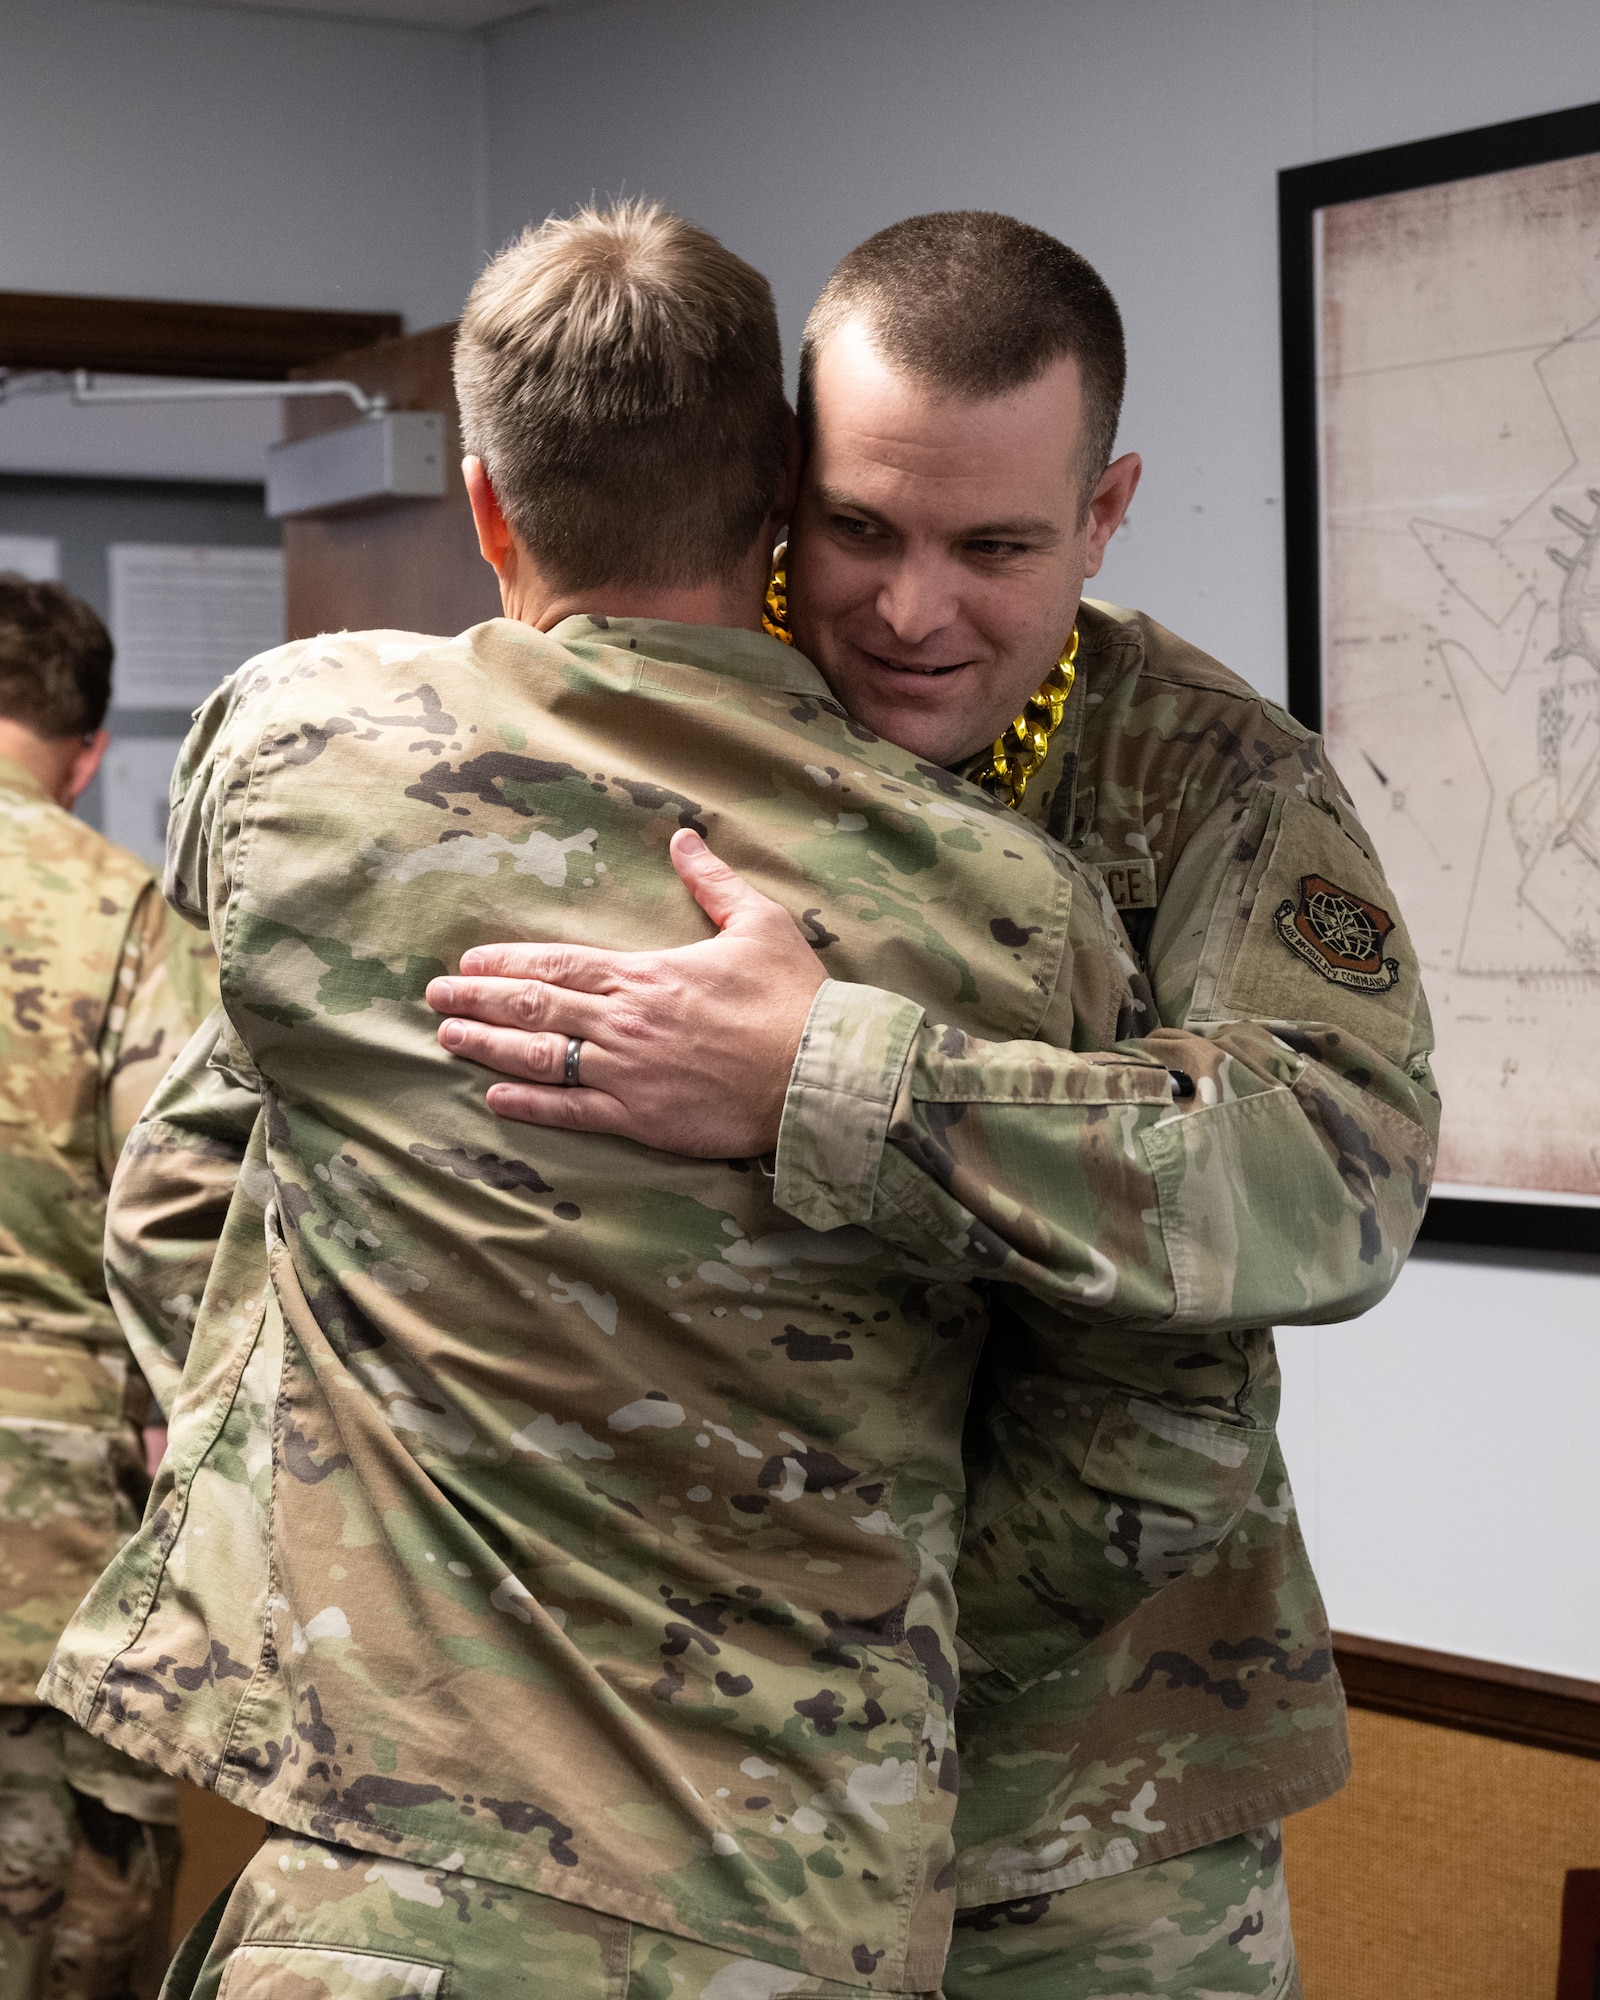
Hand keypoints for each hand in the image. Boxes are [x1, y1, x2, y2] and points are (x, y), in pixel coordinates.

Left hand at [425, 829, 826, 1155]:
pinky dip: (528, 1104)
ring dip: (488, 1045)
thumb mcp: (760, 923)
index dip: (506, 962)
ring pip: (540, 1057)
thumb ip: (713, 882)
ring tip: (448, 1037)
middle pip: (534, 1006)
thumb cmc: (795, 999)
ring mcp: (627, 1073)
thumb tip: (685, 838)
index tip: (469, 961)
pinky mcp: (641, 1119)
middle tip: (435, 996)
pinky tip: (494, 1097)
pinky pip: (570, 1111)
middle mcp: (624, 1022)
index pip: (558, 963)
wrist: (821, 1073)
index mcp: (646, 973)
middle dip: (478, 999)